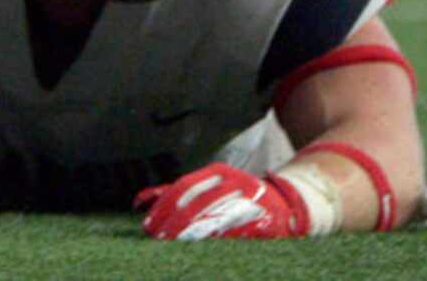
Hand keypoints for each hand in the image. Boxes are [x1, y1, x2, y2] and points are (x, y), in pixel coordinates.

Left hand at [136, 164, 307, 240]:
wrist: (286, 203)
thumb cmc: (237, 196)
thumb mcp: (208, 185)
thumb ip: (176, 192)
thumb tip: (140, 201)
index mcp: (219, 172)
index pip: (184, 187)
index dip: (164, 207)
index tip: (149, 225)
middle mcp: (234, 183)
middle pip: (197, 204)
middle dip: (175, 225)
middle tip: (158, 241)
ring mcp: (250, 201)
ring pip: (216, 220)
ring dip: (193, 236)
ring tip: (175, 249)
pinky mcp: (263, 222)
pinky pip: (237, 235)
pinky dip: (219, 244)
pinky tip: (203, 253)